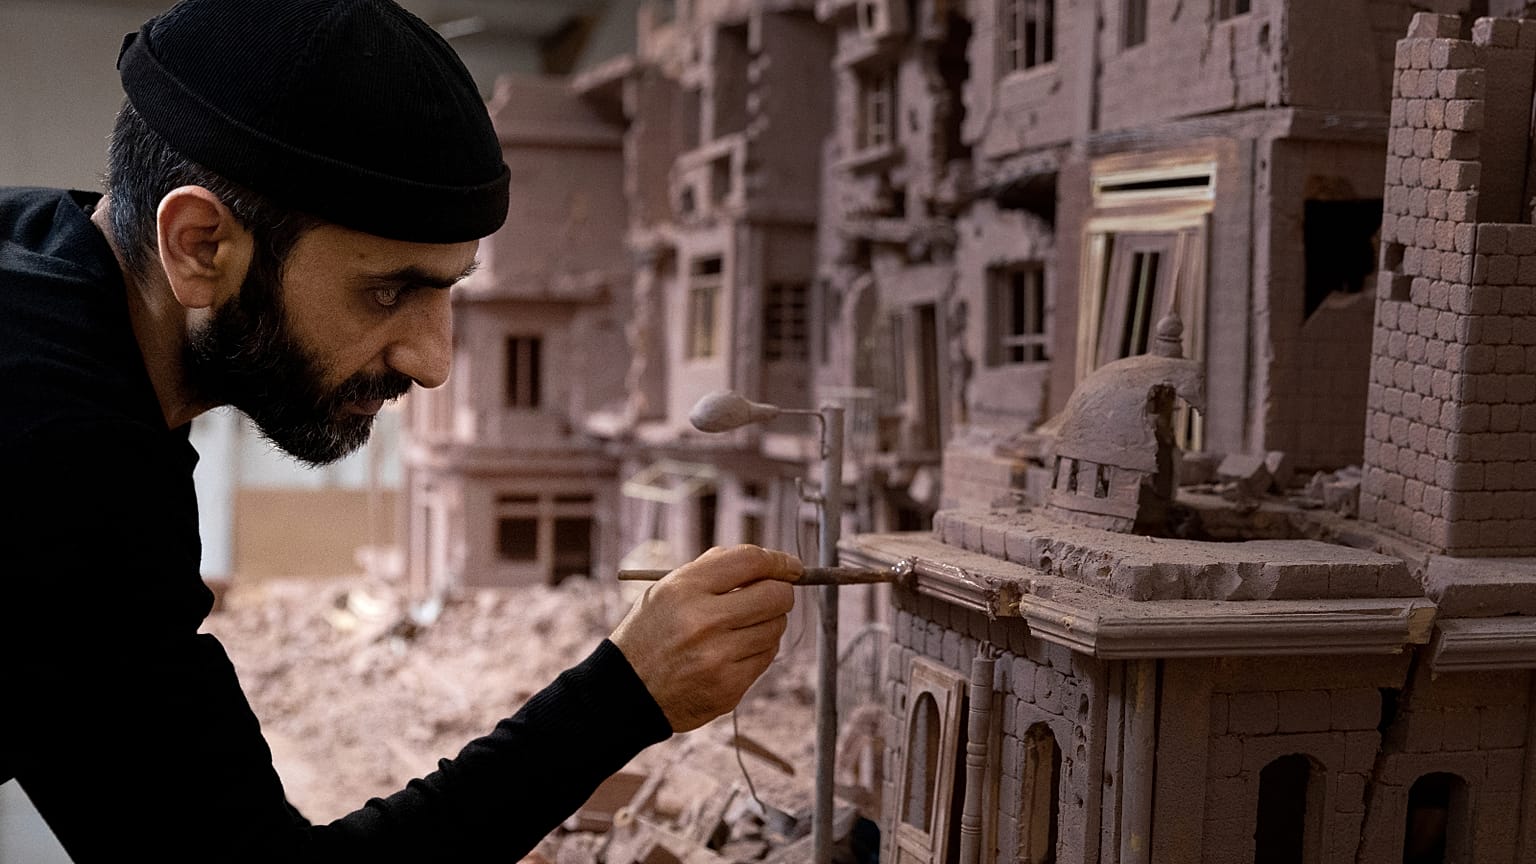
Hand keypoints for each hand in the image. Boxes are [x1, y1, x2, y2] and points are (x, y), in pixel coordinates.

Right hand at [610, 545, 800, 731]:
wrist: (627, 691)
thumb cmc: (652, 633)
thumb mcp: (666, 590)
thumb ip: (713, 570)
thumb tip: (768, 562)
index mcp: (684, 589)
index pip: (750, 561)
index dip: (779, 561)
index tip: (791, 566)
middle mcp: (702, 621)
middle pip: (776, 595)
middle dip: (780, 592)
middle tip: (771, 595)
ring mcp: (718, 657)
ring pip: (776, 627)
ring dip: (768, 623)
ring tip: (740, 627)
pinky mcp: (728, 687)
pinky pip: (766, 657)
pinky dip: (758, 649)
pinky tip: (734, 650)